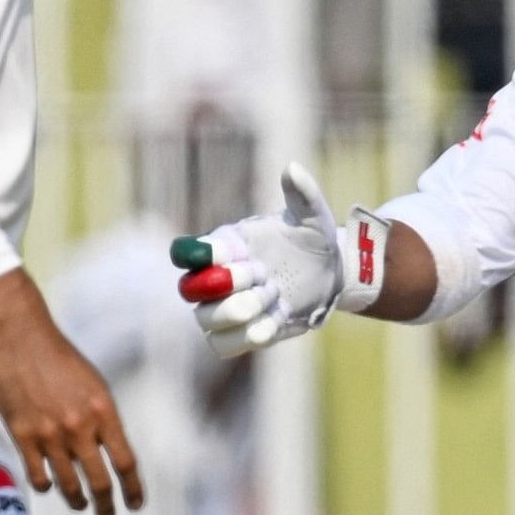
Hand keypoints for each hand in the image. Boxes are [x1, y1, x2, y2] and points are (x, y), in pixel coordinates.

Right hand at [0, 270, 142, 514]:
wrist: (23, 341)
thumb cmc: (62, 359)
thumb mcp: (95, 385)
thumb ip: (102, 418)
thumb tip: (107, 448)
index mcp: (104, 411)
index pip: (125, 461)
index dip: (133, 488)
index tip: (136, 503)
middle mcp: (79, 427)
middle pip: (99, 480)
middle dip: (107, 504)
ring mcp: (49, 435)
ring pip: (68, 484)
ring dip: (77, 500)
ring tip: (82, 505)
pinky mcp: (23, 437)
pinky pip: (38, 476)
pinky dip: (47, 485)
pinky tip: (51, 486)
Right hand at [173, 163, 346, 356]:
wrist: (328, 273)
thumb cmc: (311, 238)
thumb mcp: (312, 215)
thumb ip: (302, 193)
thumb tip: (292, 168)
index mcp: (224, 244)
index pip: (186, 252)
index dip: (196, 255)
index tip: (228, 252)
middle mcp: (216, 277)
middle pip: (190, 291)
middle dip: (226, 285)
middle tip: (262, 274)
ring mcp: (226, 307)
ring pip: (206, 321)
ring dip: (242, 311)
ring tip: (275, 295)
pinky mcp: (241, 334)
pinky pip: (224, 346)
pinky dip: (250, 336)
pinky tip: (276, 319)